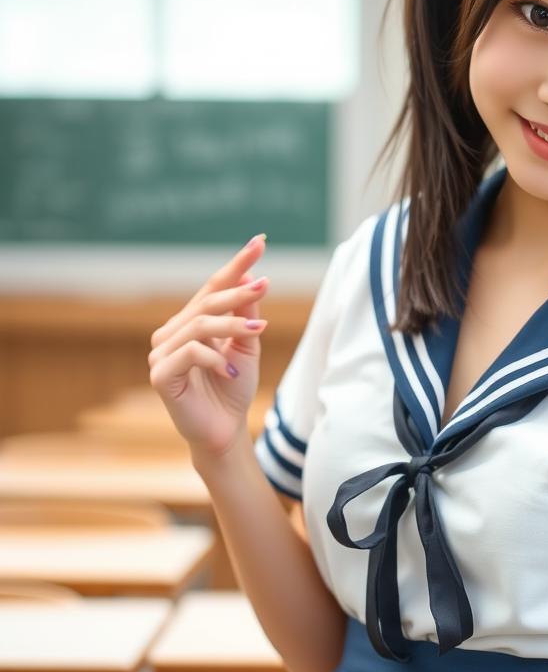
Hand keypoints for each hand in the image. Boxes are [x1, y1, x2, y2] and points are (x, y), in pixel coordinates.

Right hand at [148, 233, 268, 459]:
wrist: (225, 430)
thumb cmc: (234, 386)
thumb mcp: (247, 345)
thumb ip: (247, 315)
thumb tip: (252, 279)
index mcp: (190, 322)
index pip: (213, 286)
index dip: (236, 264)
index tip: (260, 241)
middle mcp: (171, 332)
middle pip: (207, 301)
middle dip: (238, 291)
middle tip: (264, 284)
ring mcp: (161, 353)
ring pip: (200, 324)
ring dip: (233, 324)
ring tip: (258, 332)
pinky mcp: (159, 375)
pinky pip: (190, 352)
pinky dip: (215, 357)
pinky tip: (231, 369)